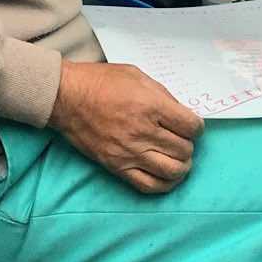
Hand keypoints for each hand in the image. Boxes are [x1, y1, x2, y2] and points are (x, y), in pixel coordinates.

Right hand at [49, 60, 202, 193]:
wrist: (65, 97)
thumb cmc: (98, 81)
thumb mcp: (135, 75)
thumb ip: (162, 94)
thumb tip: (181, 113)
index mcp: (150, 106)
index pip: (191, 127)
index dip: (196, 126)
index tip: (190, 125)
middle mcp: (143, 132)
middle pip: (184, 149)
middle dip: (187, 144)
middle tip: (179, 138)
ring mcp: (130, 152)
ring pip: (172, 171)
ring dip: (181, 165)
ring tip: (176, 158)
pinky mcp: (117, 166)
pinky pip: (150, 186)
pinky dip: (164, 184)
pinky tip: (165, 175)